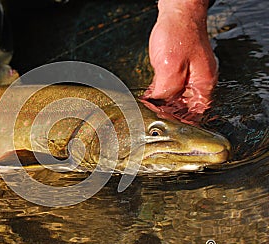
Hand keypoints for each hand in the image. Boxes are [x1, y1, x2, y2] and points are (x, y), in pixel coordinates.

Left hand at [143, 0, 217, 120]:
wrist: (177, 12)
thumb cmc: (178, 34)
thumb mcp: (170, 66)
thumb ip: (166, 90)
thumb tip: (158, 107)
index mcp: (203, 84)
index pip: (195, 114)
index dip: (180, 122)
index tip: (164, 126)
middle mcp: (197, 83)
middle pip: (184, 109)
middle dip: (168, 116)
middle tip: (150, 120)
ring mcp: (187, 78)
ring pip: (174, 100)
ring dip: (161, 107)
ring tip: (146, 113)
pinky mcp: (176, 72)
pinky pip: (167, 90)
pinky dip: (157, 96)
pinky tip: (146, 100)